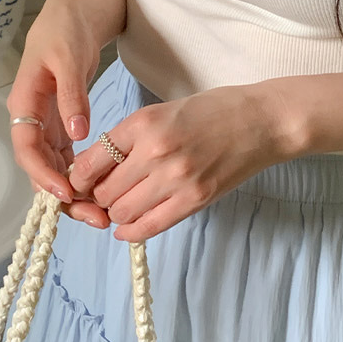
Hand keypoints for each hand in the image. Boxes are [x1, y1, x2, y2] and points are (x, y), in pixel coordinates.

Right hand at [6, 0, 111, 228]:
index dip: (43, 175)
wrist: (79, 5)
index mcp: (26, 102)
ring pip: (56, 166)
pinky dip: (83, 173)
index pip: (27, 149)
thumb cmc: (67, 25)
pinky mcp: (66, 119)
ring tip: (103, 212)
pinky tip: (103, 188)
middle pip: (41, 167)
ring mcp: (50, 120)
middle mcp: (34, 117)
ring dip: (76, 191)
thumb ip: (72, 95)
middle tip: (94, 216)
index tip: (67, 193)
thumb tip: (76, 133)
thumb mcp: (69, 56)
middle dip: (64, 196)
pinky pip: (69, 155)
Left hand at [68, 82, 290, 240]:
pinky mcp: (195, 200)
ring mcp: (176, 179)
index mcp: (144, 123)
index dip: (80, 177)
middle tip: (106, 192)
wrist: (262, 121)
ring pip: (122, 212)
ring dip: (117, 212)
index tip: (81, 181)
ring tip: (125, 203)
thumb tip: (96, 167)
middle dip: (98, 195)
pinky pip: (149, 227)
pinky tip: (130, 226)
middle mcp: (155, 151)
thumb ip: (131, 137)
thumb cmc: (214, 110)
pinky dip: (133, 231)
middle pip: (104, 191)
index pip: (91, 161)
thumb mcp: (164, 110)